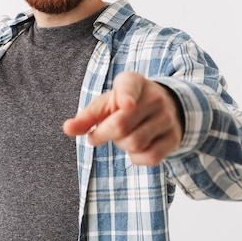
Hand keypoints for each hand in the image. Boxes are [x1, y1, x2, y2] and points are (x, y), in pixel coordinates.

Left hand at [63, 71, 183, 165]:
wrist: (164, 106)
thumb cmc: (126, 105)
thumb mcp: (106, 104)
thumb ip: (86, 116)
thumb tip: (67, 129)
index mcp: (133, 82)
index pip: (129, 87)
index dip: (126, 96)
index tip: (126, 104)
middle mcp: (154, 97)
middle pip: (120, 126)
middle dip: (103, 135)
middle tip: (101, 133)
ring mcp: (167, 117)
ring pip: (134, 144)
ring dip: (121, 146)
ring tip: (124, 136)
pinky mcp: (174, 137)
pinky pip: (150, 157)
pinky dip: (136, 158)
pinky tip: (137, 147)